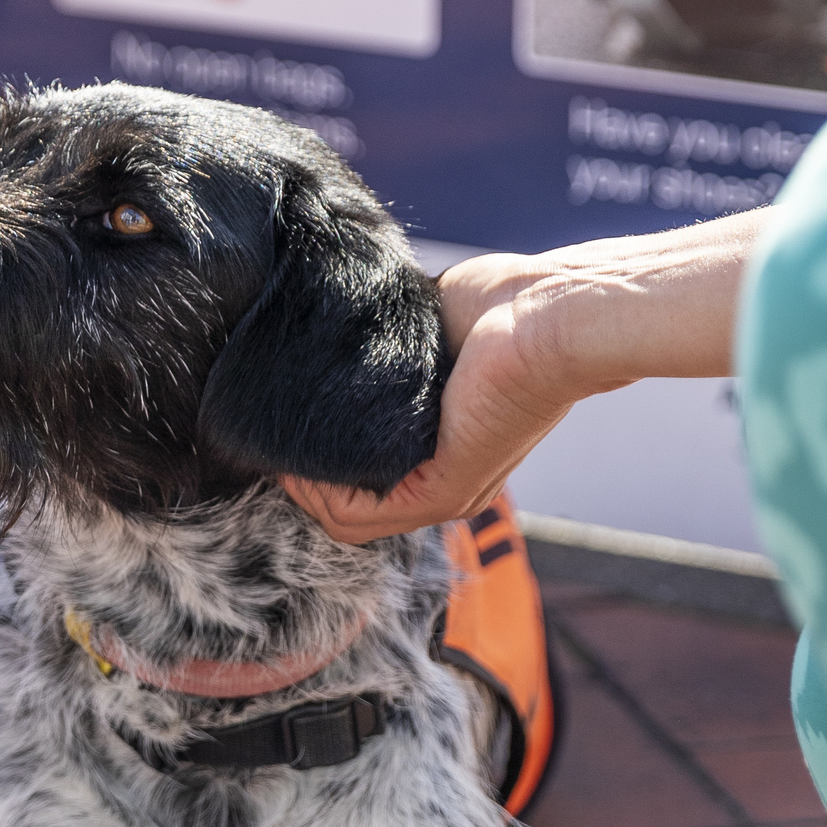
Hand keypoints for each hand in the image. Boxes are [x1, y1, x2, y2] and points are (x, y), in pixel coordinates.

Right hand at [281, 212, 766, 545]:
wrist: (551, 315)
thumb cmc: (508, 306)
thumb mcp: (428, 323)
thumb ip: (387, 338)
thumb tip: (346, 321)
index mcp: (442, 447)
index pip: (364, 479)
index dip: (316, 458)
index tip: (289, 421)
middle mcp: (445, 483)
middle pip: (348, 508)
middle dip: (300, 477)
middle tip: (274, 434)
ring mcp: (445, 493)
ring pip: (346, 520)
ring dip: (301, 487)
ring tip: (280, 443)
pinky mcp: (442, 492)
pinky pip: (357, 515)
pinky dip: (316, 492)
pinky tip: (298, 455)